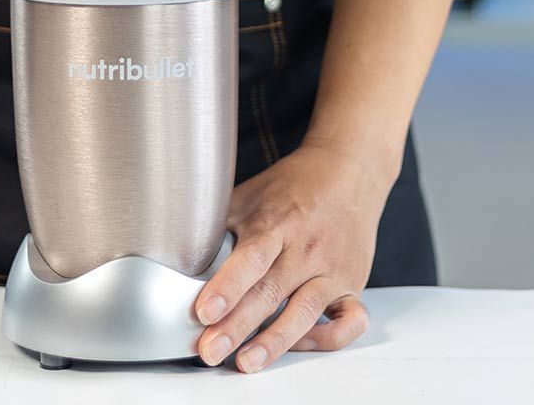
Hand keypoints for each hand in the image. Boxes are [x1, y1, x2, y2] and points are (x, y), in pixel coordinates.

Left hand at [194, 139, 393, 372]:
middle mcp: (306, 247)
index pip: (251, 257)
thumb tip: (179, 254)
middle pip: (271, 291)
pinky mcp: (354, 284)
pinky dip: (327, 338)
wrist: (347, 171)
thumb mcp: (250, 195)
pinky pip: (350, 321)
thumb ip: (219, 226)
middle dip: (237, 326)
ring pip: (306, 311)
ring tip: (247, 361)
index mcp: (277, 222)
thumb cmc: (292, 187)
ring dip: (276, 341)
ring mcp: (332, 269)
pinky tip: (300, 343)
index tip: (204, 311)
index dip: (227, 286)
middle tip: (210, 349)